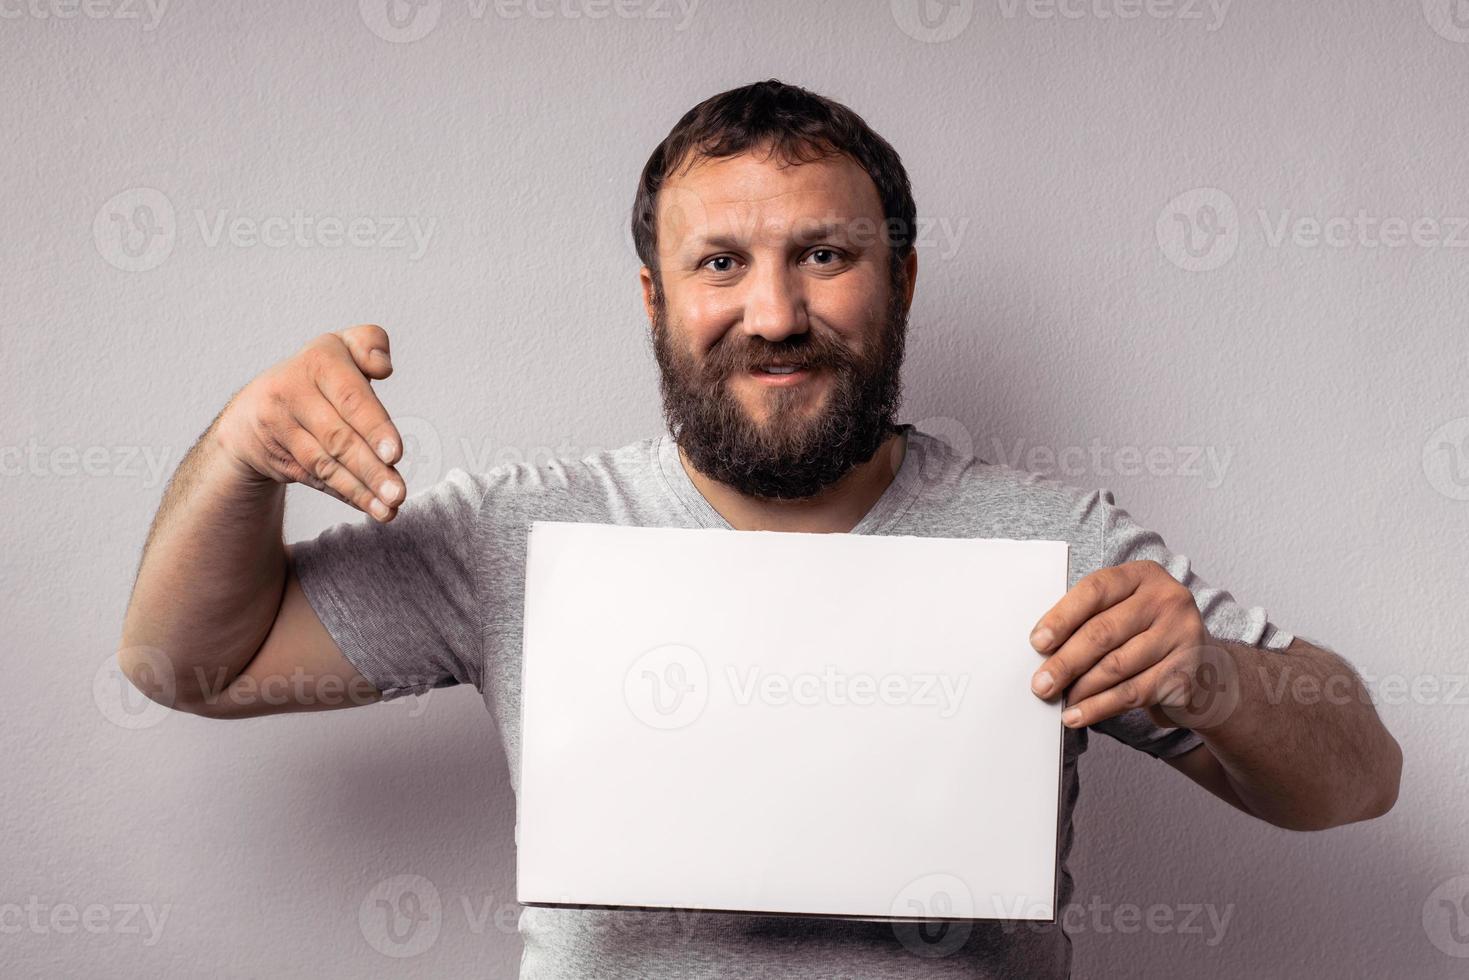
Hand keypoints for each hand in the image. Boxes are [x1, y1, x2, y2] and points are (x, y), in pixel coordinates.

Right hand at [213, 324, 405, 521]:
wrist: (254, 409)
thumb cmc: (317, 377)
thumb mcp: (340, 348)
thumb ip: (369, 344)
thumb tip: (383, 367)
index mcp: (318, 360)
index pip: (351, 398)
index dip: (374, 427)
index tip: (396, 455)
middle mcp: (292, 391)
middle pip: (338, 437)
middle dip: (371, 469)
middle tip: (399, 493)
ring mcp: (279, 426)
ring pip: (325, 464)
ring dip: (361, 490)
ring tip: (389, 509)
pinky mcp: (276, 455)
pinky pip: (316, 479)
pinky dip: (347, 495)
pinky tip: (372, 508)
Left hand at [1028, 560, 1227, 729]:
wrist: (1204, 670)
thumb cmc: (1148, 637)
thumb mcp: (1123, 613)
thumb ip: (1090, 619)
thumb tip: (1043, 649)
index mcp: (1144, 575)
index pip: (1095, 590)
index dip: (1062, 617)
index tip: (1037, 642)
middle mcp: (1168, 599)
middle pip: (1103, 631)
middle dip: (1065, 661)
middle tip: (1040, 683)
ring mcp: (1182, 635)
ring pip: (1116, 666)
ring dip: (1081, 688)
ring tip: (1059, 701)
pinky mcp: (1187, 672)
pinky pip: (1133, 693)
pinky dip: (1099, 707)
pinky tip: (1078, 715)